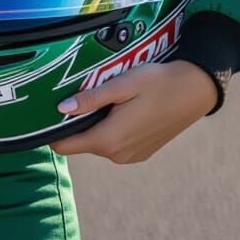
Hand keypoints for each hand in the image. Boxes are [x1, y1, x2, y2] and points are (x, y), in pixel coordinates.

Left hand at [49, 59, 218, 163]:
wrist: (195, 91)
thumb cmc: (158, 83)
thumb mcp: (122, 85)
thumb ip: (91, 99)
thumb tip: (61, 108)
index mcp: (109, 139)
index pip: (65, 146)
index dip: (51, 130)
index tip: (44, 111)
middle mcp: (117, 154)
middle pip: (80, 141)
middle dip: (75, 120)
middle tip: (80, 91)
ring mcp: (130, 156)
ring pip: (97, 141)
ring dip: (94, 122)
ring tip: (104, 96)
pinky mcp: (140, 153)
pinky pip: (114, 143)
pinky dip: (110, 127)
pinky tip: (120, 107)